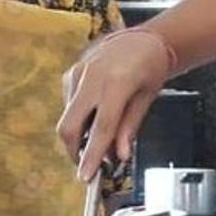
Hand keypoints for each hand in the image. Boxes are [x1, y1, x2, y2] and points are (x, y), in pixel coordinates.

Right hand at [58, 29, 172, 181]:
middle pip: (70, 126)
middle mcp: (92, 78)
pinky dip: (79, 119)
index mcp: (116, 83)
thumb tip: (120, 156)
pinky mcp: (70, 74)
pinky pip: (69, 105)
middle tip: (89, 164)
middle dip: (74, 151)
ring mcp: (77, 74)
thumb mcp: (146, 97)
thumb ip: (130, 127)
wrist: (139, 38)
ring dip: (79, 136)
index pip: (101, 128)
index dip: (92, 155)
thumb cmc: (149, 66)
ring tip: (101, 138)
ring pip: (67, 118)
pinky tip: (95, 116)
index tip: (85, 177)